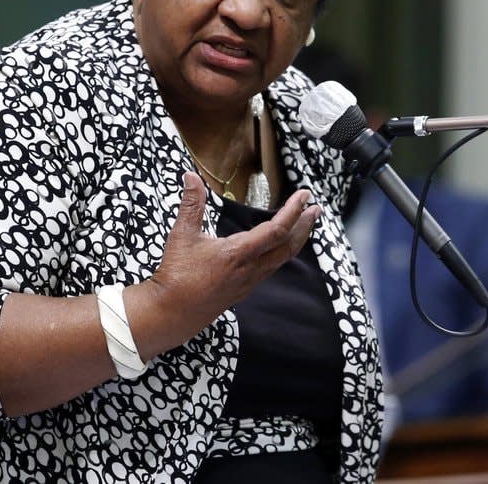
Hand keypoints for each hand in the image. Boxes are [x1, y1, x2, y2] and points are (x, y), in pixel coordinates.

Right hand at [145, 171, 320, 341]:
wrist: (172, 312)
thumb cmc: (177, 275)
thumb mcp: (183, 234)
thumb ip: (191, 204)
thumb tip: (191, 176)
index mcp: (239, 253)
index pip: (277, 229)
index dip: (294, 211)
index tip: (304, 196)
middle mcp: (250, 269)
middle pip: (289, 247)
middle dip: (305, 226)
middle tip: (315, 209)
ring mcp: (249, 282)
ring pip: (281, 259)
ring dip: (295, 240)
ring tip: (302, 225)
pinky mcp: (243, 289)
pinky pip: (270, 269)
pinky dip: (280, 253)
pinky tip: (276, 248)